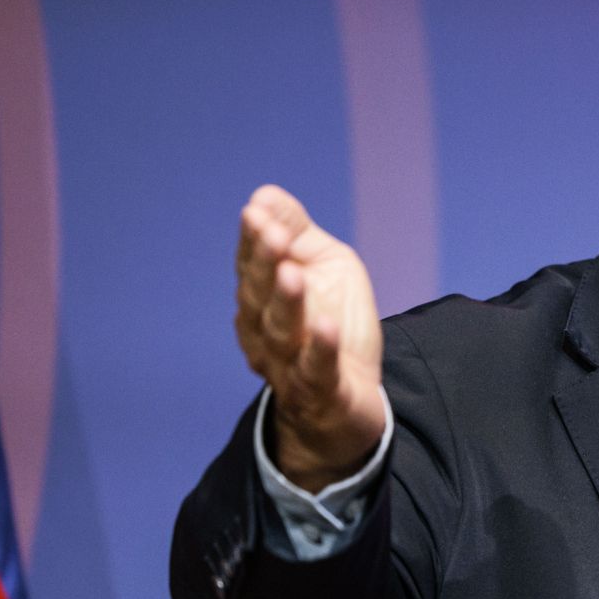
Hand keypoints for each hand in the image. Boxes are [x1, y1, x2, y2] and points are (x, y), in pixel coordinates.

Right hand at [235, 185, 385, 490]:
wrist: (346, 404)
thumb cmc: (332, 325)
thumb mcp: (324, 267)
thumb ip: (296, 233)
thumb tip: (264, 194)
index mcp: (264, 299)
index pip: (252, 266)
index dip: (254, 241)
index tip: (256, 212)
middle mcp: (265, 332)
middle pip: (260, 297)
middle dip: (264, 264)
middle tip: (272, 233)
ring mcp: (290, 365)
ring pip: (282, 333)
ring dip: (286, 302)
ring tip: (292, 273)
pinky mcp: (321, 392)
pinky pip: (317, 371)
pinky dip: (320, 349)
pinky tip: (326, 326)